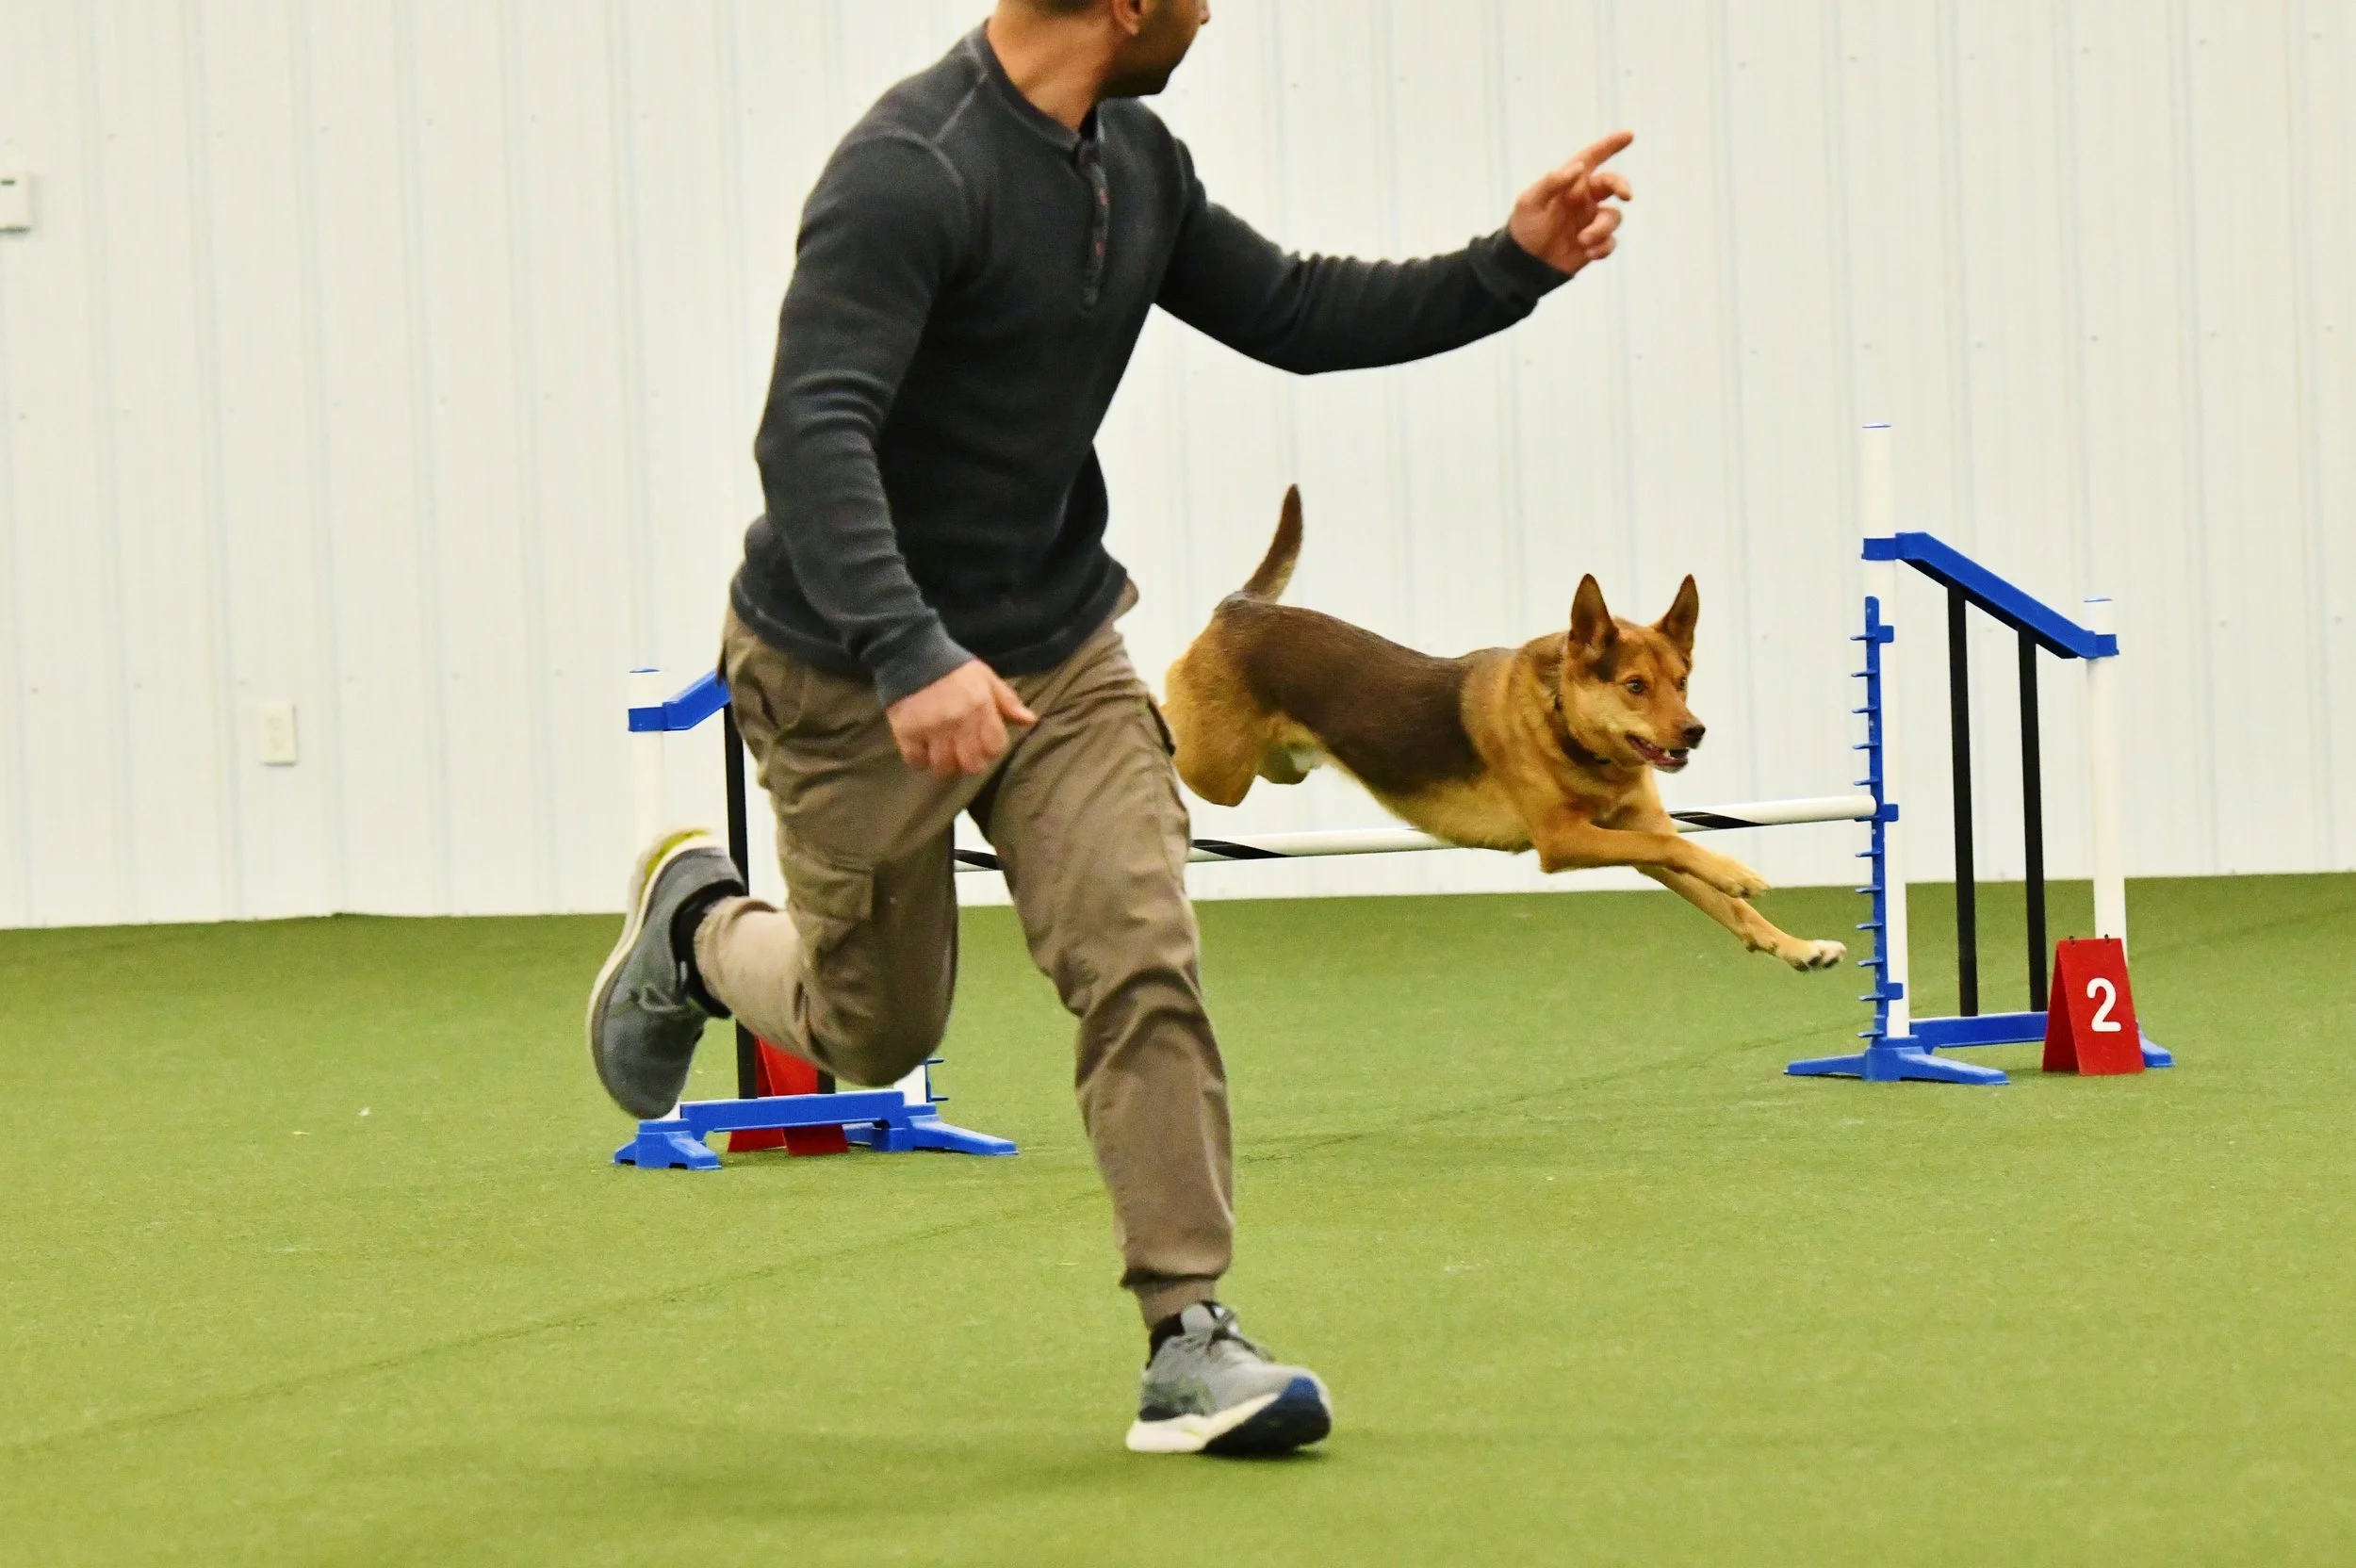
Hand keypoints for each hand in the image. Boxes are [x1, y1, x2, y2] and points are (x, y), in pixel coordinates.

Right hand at [886, 659, 1038, 779]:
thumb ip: (1007, 701)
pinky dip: (919, 760)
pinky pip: (916, 760)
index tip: (982, 744)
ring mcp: (932, 728)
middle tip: (961, 754)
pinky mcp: (907, 731)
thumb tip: (1030, 721)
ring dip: (944, 764)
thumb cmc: (953, 665)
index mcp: (981, 707)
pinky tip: (921, 749)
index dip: (990, 750)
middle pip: (971, 765)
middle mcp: (959, 721)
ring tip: (940, 754)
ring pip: (944, 767)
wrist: (911, 652)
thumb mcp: (985, 677)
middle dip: (968, 763)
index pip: (995, 747)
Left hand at [1507, 130, 1633, 276]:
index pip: (1592, 158)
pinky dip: (1602, 247)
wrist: (1523, 265)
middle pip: (1613, 184)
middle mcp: (1584, 199)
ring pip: (1613, 217)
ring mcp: (1590, 221)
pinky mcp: (1594, 244)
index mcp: (1569, 184)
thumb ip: (1552, 182)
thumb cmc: (1523, 229)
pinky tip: (1586, 253)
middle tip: (1626, 195)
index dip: (1610, 145)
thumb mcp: (1530, 202)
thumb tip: (1579, 167)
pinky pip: (1610, 242)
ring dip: (1601, 228)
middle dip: (1622, 186)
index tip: (1629, 135)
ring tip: (1582, 240)